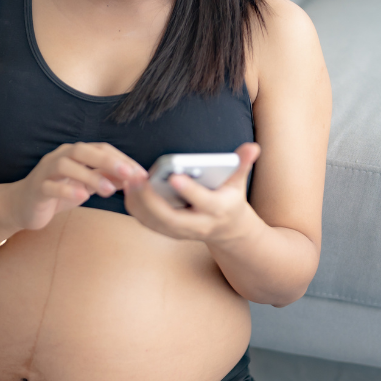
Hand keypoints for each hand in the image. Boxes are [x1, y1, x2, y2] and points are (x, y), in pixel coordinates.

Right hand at [4, 142, 147, 229]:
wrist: (22, 205)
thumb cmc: (56, 192)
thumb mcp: (86, 185)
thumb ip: (106, 179)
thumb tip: (133, 179)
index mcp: (75, 154)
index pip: (102, 149)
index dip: (122, 159)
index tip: (141, 174)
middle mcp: (60, 157)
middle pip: (84, 151)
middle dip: (109, 161)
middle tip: (129, 174)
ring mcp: (46, 171)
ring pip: (67, 165)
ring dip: (90, 176)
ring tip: (109, 190)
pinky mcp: (36, 188)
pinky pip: (50, 186)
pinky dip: (66, 189)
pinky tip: (82, 196)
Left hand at [124, 142, 262, 243]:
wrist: (228, 230)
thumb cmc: (230, 198)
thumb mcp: (239, 182)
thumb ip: (242, 164)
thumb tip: (252, 147)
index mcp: (217, 210)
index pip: (203, 201)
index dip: (189, 190)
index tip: (174, 176)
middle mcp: (199, 225)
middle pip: (171, 218)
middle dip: (151, 199)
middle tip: (136, 178)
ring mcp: (182, 232)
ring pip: (156, 222)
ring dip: (139, 203)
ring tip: (128, 180)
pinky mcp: (169, 232)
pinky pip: (148, 223)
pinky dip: (136, 208)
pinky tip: (127, 188)